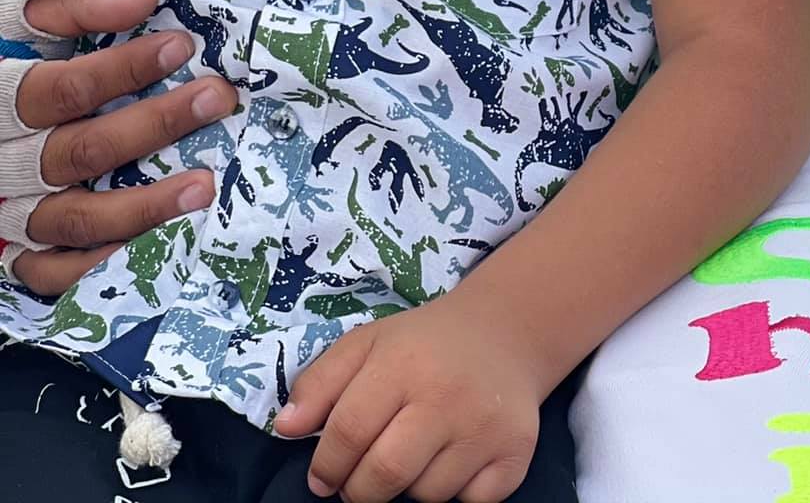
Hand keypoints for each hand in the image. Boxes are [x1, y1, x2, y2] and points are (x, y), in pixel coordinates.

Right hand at [2, 0, 235, 294]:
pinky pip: (54, 271)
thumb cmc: (9, 44)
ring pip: (73, 218)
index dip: (122, 69)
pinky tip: (154, 246)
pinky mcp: (13, 246)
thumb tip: (141, 0)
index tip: (182, 46)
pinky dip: (101, 265)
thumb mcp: (26, 11)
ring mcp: (5, 209)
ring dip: (142, 207)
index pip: (60, 91)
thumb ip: (77, 2)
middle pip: (77, 153)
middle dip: (153, 126)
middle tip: (216, 99)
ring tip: (204, 186)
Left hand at [275, 287, 546, 502]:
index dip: (326, 465)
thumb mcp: (368, 344)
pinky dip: (455, 495)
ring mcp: (485, 426)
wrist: (505, 332)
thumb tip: (285, 428)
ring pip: (426, 495)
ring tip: (412, 458)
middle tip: (360, 481)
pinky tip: (452, 462)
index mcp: (404, 363)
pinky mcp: (515, 452)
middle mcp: (447, 394)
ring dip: (409, 489)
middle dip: (360, 491)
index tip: (323, 477)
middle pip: (384, 476)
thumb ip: (320, 383)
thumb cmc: (424, 345)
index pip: (349, 431)